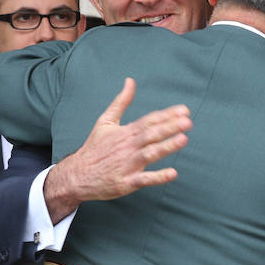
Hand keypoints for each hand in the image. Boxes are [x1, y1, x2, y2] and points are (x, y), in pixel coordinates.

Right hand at [43, 78, 190, 222]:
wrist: (77, 174)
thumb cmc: (94, 147)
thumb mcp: (105, 121)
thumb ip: (121, 102)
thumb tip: (130, 81)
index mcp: (124, 132)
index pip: (148, 121)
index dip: (167, 115)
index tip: (184, 110)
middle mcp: (127, 147)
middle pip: (151, 135)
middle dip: (169, 128)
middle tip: (187, 121)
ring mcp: (126, 165)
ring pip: (149, 154)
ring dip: (166, 147)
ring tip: (183, 139)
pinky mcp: (125, 183)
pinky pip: (143, 180)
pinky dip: (157, 177)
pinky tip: (172, 173)